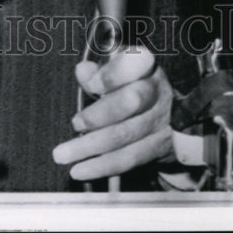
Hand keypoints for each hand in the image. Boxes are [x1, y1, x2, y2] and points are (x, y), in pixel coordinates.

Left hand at [52, 45, 173, 181]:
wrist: (168, 113)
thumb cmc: (131, 84)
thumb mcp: (116, 70)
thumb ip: (97, 70)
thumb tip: (83, 71)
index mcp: (145, 65)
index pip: (134, 63)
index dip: (112, 75)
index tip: (92, 85)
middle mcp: (156, 90)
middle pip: (131, 101)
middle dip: (99, 115)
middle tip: (75, 123)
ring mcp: (160, 120)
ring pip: (126, 135)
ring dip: (91, 147)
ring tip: (64, 154)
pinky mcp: (158, 147)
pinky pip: (129, 159)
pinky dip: (102, 166)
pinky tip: (80, 170)